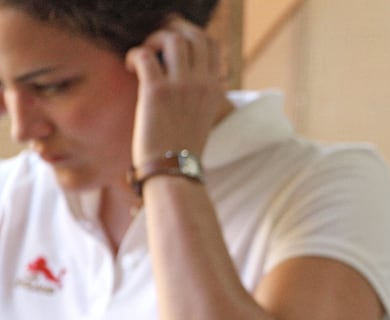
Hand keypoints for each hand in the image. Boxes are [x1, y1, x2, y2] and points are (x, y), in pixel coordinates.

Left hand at [125, 15, 229, 166]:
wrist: (175, 171)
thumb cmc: (182, 147)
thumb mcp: (201, 117)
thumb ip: (198, 93)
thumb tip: (180, 79)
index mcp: (214, 88)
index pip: (211, 44)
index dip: (190, 36)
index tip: (172, 46)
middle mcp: (202, 83)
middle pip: (193, 35)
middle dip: (171, 32)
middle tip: (155, 46)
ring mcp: (181, 86)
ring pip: (172, 39)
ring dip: (154, 41)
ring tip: (145, 57)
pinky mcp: (157, 91)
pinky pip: (145, 55)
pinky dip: (134, 55)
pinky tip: (130, 68)